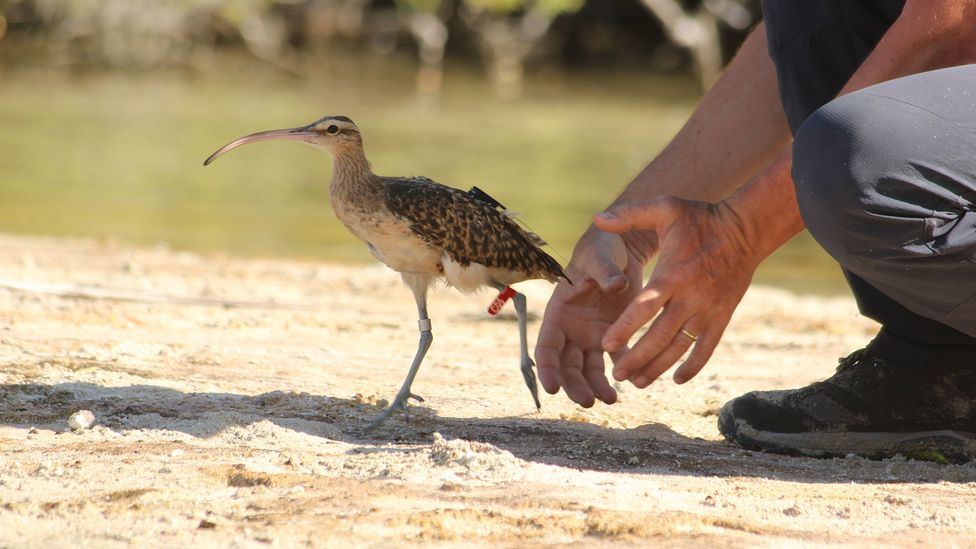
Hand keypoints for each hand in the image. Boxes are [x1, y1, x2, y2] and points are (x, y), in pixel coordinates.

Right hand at [535, 226, 656, 406]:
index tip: (552, 389)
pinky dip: (621, 371)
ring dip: (596, 386)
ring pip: (589, 368)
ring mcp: (592, 334)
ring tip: (610, 400)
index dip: (547, 368)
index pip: (546, 346)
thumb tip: (616, 286)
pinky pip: (615, 359)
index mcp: (559, 312)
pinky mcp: (614, 334)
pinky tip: (632, 381)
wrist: (622, 246)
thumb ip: (605, 272)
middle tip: (588, 402)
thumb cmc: (603, 247)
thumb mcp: (600, 256)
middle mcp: (572, 328)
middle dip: (574, 385)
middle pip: (567, 365)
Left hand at [594, 196, 759, 386]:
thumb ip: (629, 215)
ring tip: (638, 382)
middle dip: (637, 358)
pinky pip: (706, 348)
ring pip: (681, 347)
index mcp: (672, 274)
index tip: (606, 345)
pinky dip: (693, 366)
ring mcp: (708, 310)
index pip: (644, 307)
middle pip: (660, 336)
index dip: (625, 328)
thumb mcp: (665, 208)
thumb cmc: (700, 218)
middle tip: (616, 375)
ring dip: (659, 367)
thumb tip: (597, 218)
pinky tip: (676, 380)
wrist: (746, 230)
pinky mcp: (721, 317)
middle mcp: (690, 297)